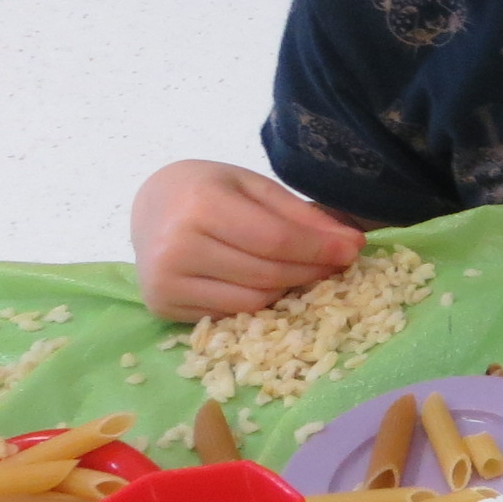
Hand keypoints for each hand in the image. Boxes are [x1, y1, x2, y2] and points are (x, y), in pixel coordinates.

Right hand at [132, 159, 365, 321]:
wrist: (148, 205)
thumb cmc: (207, 190)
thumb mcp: (254, 187)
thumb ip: (300, 215)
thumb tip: (351, 244)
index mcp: (202, 206)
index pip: (276, 240)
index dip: (320, 249)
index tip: (353, 250)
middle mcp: (178, 246)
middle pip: (267, 274)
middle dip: (312, 271)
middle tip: (337, 264)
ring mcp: (166, 281)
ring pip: (252, 301)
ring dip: (289, 291)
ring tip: (303, 272)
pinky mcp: (162, 305)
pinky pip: (230, 314)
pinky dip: (257, 302)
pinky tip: (266, 284)